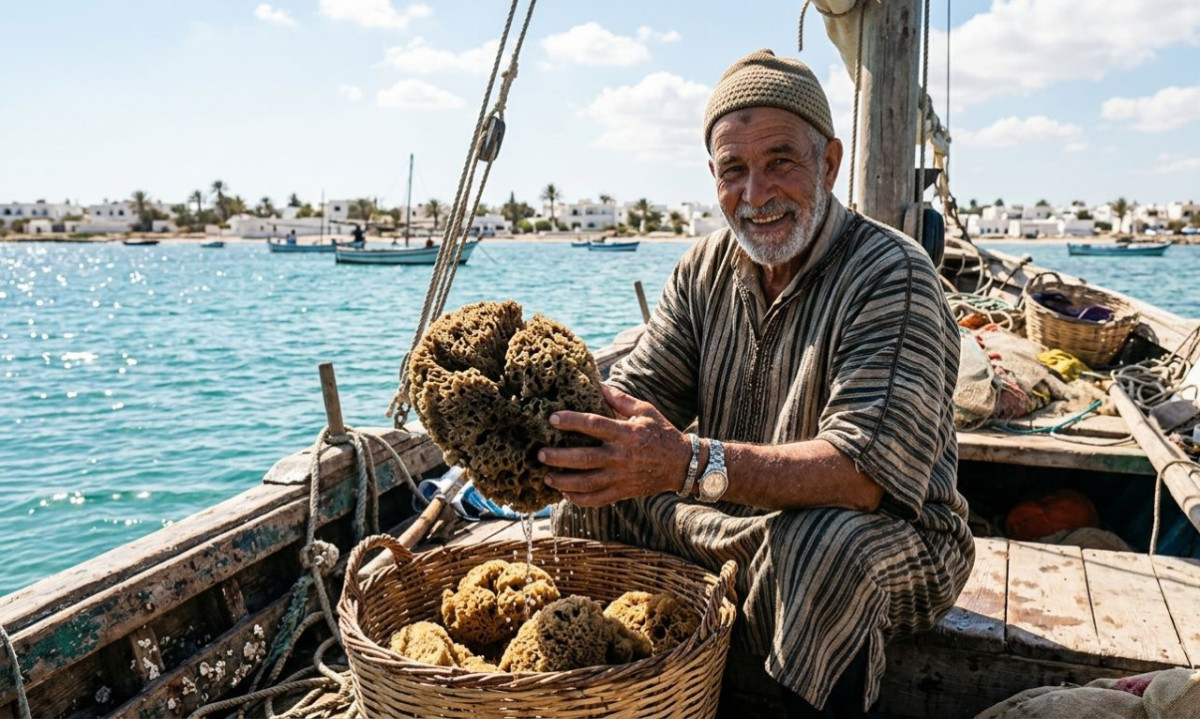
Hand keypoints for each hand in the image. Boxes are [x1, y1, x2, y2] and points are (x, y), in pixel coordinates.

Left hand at [538, 385, 689, 506]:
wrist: (680, 464)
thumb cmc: (660, 432)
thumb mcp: (645, 410)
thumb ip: (619, 398)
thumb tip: (596, 383)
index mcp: (626, 433)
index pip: (594, 425)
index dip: (571, 421)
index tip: (552, 418)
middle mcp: (621, 456)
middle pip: (585, 458)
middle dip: (560, 457)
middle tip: (540, 454)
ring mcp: (621, 477)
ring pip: (587, 483)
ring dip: (564, 482)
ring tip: (546, 477)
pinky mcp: (622, 492)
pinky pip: (596, 500)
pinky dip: (578, 499)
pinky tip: (565, 493)